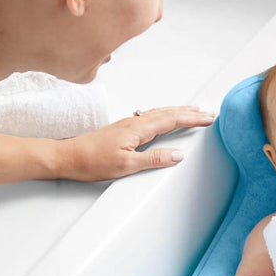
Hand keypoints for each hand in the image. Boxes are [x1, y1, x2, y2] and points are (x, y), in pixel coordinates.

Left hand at [57, 106, 214, 180]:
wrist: (66, 156)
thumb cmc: (91, 161)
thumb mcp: (126, 165)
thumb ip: (154, 159)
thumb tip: (178, 155)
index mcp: (138, 128)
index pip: (172, 120)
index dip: (192, 119)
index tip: (208, 118)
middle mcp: (134, 122)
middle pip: (169, 113)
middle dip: (190, 112)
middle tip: (208, 113)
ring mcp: (129, 123)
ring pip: (160, 113)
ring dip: (179, 111)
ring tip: (192, 110)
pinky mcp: (124, 128)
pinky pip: (152, 116)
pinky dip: (166, 114)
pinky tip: (165, 117)